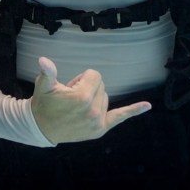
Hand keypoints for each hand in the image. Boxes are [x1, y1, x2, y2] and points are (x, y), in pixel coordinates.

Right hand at [29, 57, 150, 143]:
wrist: (42, 128)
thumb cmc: (43, 103)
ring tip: (76, 106)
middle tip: (70, 97)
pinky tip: (147, 106)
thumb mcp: (43, 85)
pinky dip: (134, 110)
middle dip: (87, 87)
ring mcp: (98, 121)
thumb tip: (44, 60)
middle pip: (100, 85)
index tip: (70, 87)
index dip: (81, 78)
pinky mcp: (100, 129)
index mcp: (82, 97)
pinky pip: (120, 117)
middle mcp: (93, 110)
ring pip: (105, 98)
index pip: (94, 75)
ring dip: (94, 97)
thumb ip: (48, 72)